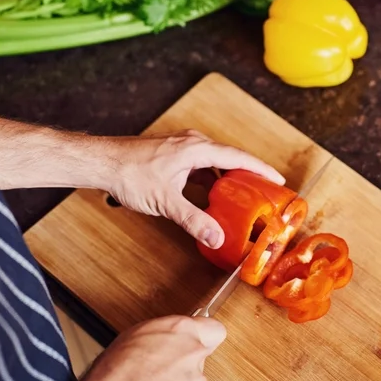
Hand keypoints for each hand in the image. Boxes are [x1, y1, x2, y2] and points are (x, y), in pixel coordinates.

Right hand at [78, 316, 226, 380]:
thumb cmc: (116, 370)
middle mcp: (193, 355)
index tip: (194, 339)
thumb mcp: (133, 336)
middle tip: (158, 368)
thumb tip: (164, 340)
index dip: (204, 336)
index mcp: (181, 331)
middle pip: (199, 357)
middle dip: (183, 362)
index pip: (214, 329)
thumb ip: (162, 336)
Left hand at [98, 130, 283, 248]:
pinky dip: (210, 181)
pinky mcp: (173, 156)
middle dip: (248, 175)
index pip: (238, 157)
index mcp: (197, 149)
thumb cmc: (130, 173)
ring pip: (214, 164)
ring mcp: (183, 148)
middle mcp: (193, 144)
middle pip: (230, 159)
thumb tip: (217, 237)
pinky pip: (200, 167)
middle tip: (264, 192)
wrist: (102, 163)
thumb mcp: (166, 202)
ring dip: (227, 180)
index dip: (261, 169)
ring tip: (241, 199)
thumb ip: (193, 220)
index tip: (278, 180)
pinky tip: (210, 199)